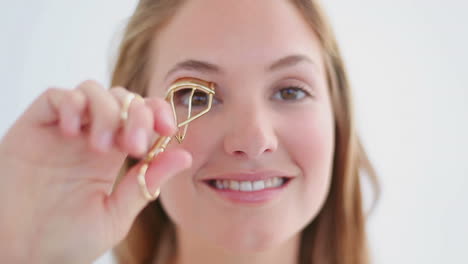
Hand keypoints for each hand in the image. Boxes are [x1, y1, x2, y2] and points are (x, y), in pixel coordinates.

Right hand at [0, 80, 190, 262]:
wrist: (20, 254)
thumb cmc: (66, 240)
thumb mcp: (115, 215)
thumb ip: (146, 184)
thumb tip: (184, 156)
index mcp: (115, 154)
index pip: (143, 115)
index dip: (159, 114)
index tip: (168, 130)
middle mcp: (92, 136)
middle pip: (124, 98)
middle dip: (137, 115)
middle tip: (135, 148)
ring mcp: (64, 129)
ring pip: (94, 90)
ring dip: (107, 111)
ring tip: (101, 148)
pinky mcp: (35, 126)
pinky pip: (57, 96)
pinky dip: (72, 105)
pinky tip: (73, 134)